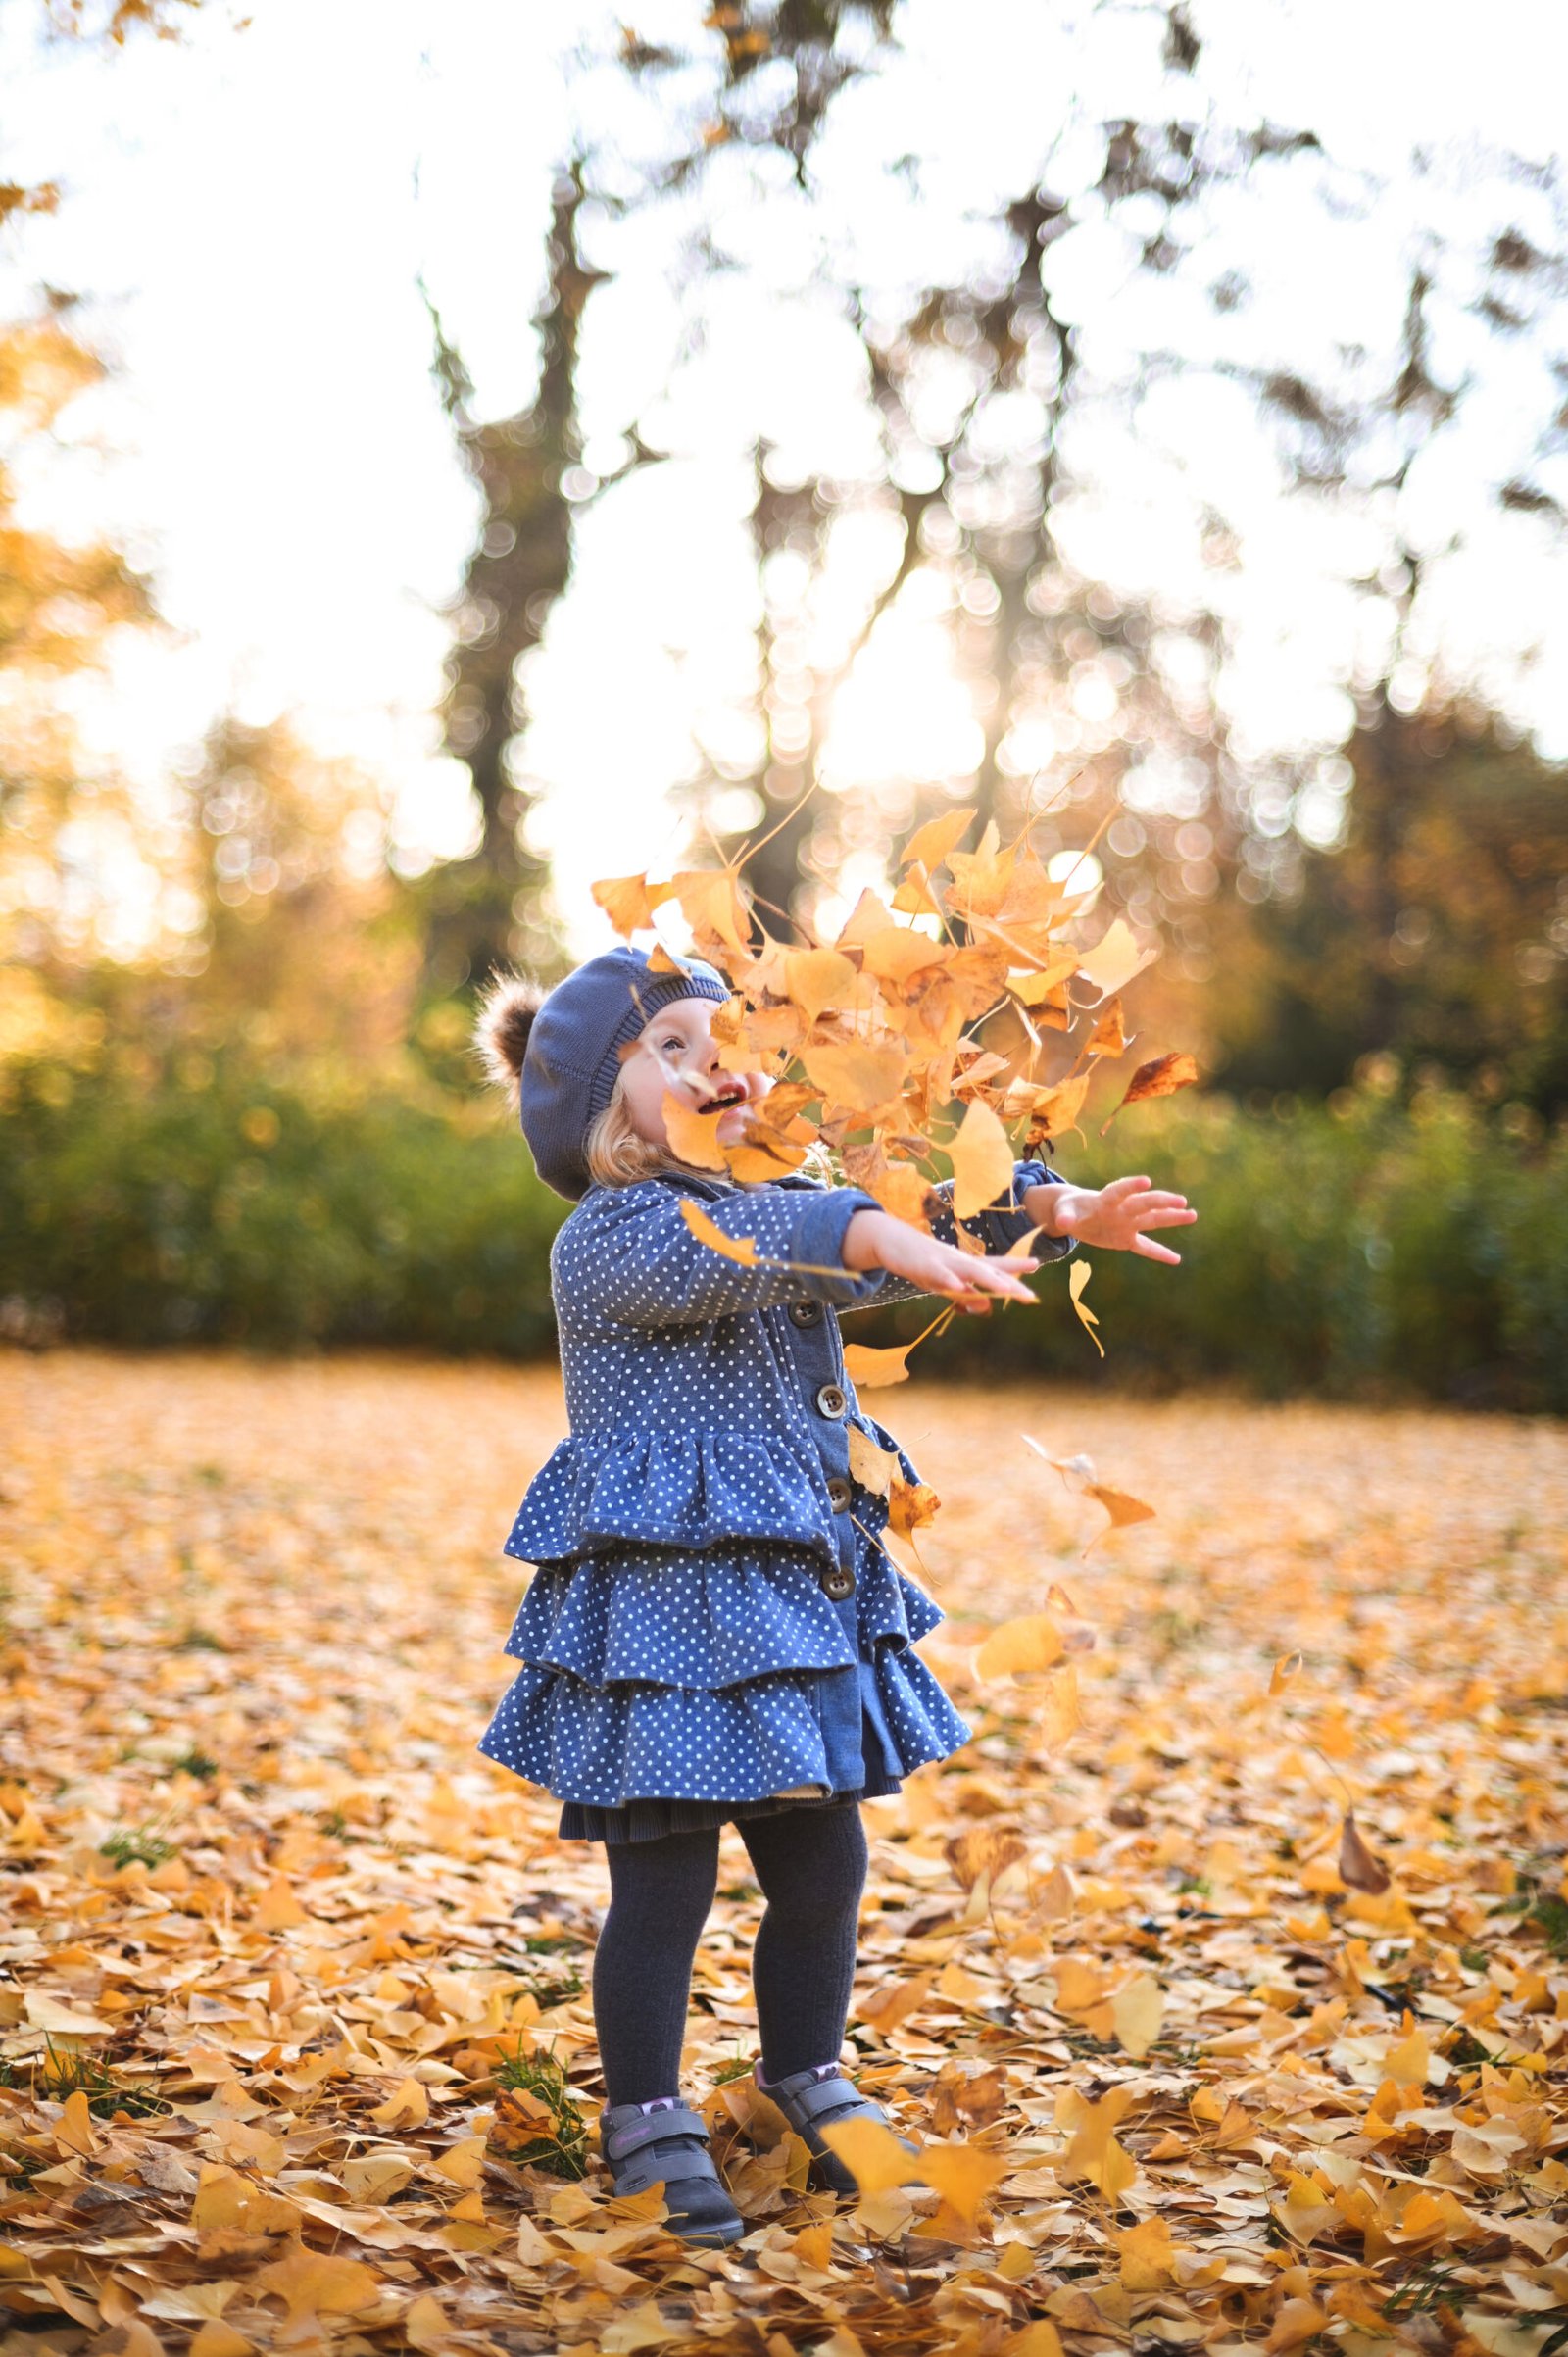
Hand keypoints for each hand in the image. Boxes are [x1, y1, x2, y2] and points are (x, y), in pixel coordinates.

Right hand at [842, 1209, 1038, 1313]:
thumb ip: (965, 1294)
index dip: (1015, 1267)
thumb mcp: (946, 1282)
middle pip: (990, 1272)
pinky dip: (949, 1281)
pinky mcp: (925, 1266)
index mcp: (966, 1265)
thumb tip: (985, 1307)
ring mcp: (944, 1262)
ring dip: (989, 1281)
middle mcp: (960, 1261)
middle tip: (1031, 1297)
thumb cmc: (922, 1263)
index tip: (1036, 1264)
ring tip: (1007, 1290)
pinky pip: (940, 1275)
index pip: (995, 1266)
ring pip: (970, 1272)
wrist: (892, 1241)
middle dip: (1011, 1284)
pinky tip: (959, 1287)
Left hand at [1024, 1175, 1196, 1265]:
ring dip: (1171, 1218)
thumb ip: (1064, 1217)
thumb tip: (1061, 1224)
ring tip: (1192, 1215)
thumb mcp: (1063, 1211)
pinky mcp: (1126, 1239)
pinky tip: (1176, 1260)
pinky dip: (1159, 1254)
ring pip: (1152, 1220)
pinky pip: (1145, 1247)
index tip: (1146, 1181)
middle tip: (1181, 1201)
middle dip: (1161, 1202)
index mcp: (1104, 1200)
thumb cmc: (1068, 1208)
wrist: (1073, 1214)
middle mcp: (1121, 1210)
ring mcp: (1126, 1224)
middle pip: (1143, 1204)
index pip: (1119, 1191)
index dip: (1131, 1186)